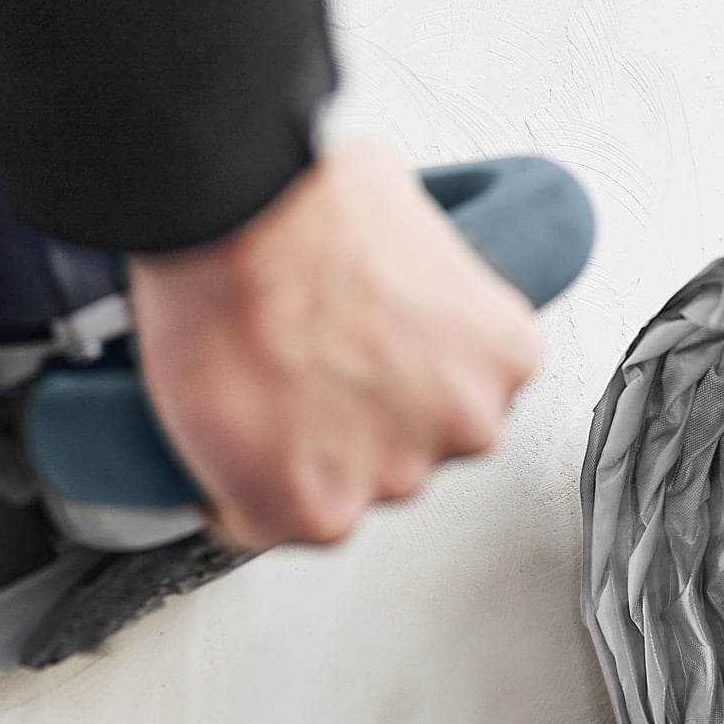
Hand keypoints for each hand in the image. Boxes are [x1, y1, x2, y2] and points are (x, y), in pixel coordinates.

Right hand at [129, 139, 540, 549]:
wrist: (235, 211)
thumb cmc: (308, 199)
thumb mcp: (413, 224)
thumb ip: (421, 288)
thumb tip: (385, 288)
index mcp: (501, 359)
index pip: (461, 402)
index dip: (403, 387)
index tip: (367, 374)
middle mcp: (464, 425)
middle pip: (409, 450)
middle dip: (359, 424)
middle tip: (304, 377)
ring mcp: (393, 474)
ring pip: (343, 491)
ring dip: (303, 461)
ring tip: (255, 398)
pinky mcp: (316, 509)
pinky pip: (269, 525)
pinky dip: (238, 499)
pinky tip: (222, 455)